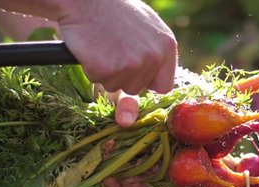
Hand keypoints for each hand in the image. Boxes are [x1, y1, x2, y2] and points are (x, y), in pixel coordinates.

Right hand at [58, 0, 176, 126]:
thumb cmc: (114, 13)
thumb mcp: (145, 29)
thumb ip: (153, 58)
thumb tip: (144, 102)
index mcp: (167, 46)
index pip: (164, 86)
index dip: (147, 82)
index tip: (135, 71)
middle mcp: (153, 56)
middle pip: (137, 88)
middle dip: (123, 76)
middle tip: (113, 48)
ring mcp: (131, 64)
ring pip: (117, 87)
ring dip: (107, 72)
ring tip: (104, 45)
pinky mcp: (107, 67)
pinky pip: (98, 80)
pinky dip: (91, 67)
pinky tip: (92, 47)